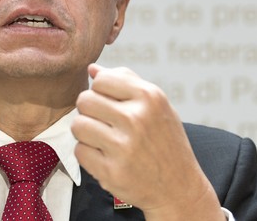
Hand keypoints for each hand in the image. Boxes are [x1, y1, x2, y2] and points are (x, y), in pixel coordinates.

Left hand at [72, 64, 223, 220]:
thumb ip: (126, 82)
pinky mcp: (111, 172)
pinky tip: (105, 156)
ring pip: (78, 125)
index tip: (110, 104)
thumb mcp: (157, 105)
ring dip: (86, 132)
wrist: (178, 188)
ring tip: (102, 138)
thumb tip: (92, 69)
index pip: (101, 80)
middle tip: (103, 122)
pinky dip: (88, 154)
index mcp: (149, 97)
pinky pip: (79, 151)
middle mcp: (136, 119)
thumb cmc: (164, 140)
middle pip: (84, 100)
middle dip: (89, 111)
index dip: (101, 91)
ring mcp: (123, 147)